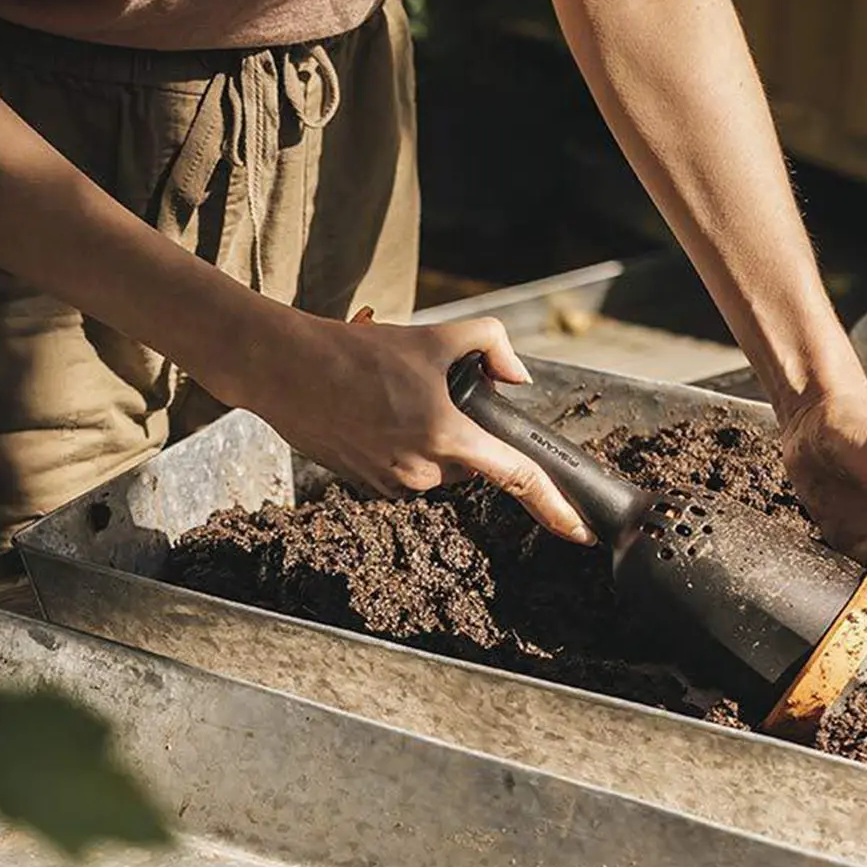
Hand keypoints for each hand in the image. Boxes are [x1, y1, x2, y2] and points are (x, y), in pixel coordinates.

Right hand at [200, 310, 594, 544]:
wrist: (287, 370)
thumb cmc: (357, 353)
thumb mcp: (437, 334)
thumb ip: (493, 345)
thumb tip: (517, 378)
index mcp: (449, 437)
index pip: (518, 478)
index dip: (555, 508)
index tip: (579, 531)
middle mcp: (424, 472)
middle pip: (472, 463)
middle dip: (462, 431)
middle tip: (425, 392)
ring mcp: (394, 485)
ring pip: (438, 467)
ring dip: (429, 436)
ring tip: (390, 398)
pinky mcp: (368, 488)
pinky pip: (405, 472)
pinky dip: (401, 445)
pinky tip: (371, 415)